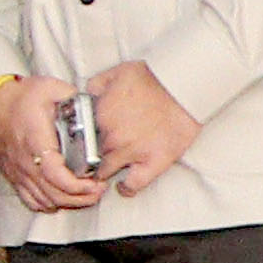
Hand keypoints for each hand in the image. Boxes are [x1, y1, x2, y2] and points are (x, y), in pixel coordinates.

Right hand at [0, 74, 99, 213]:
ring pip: (44, 200)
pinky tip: (61, 198)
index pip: (55, 174)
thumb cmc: (20, 98)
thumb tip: (92, 106)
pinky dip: (48, 204)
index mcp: (35, 140)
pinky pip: (30, 200)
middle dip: (82, 197)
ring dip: (69, 202)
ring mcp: (18, 171)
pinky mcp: (14, 176)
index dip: (77, 185)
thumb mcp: (49, 88)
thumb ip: (73, 97)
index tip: (96, 182)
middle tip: (99, 189)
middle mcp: (25, 161)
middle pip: (54, 193)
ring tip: (87, 194)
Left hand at [82, 61, 201, 195]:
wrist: (183, 85)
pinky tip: (124, 187)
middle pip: (90, 156)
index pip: (79, 139)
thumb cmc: (151, 77)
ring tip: (106, 173)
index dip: (79, 143)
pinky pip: (135, 184)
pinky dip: (127, 188)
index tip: (82, 146)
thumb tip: (84, 99)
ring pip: (107, 172)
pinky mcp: (156, 161)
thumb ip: (93, 88)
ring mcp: (133, 151)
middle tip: (92, 160)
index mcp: (99, 117)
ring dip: (104, 173)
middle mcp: (112, 138)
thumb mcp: (112, 74)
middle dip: (89, 158)